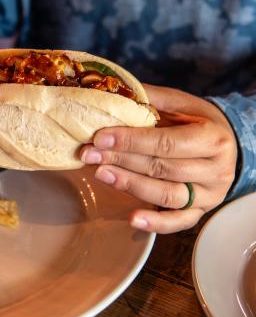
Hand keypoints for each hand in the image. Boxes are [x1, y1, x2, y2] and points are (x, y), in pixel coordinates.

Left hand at [80, 84, 237, 233]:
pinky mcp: (202, 211)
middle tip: (89, 155)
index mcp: (212, 138)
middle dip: (121, 160)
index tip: (100, 138)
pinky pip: (179, 222)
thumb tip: (113, 93)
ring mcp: (210, 194)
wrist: (226, 142)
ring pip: (166, 195)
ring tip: (101, 174)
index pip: (165, 142)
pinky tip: (132, 219)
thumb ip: (151, 99)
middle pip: (161, 168)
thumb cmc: (198, 120)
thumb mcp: (181, 104)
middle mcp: (216, 169)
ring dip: (130, 185)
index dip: (130, 141)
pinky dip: (156, 223)